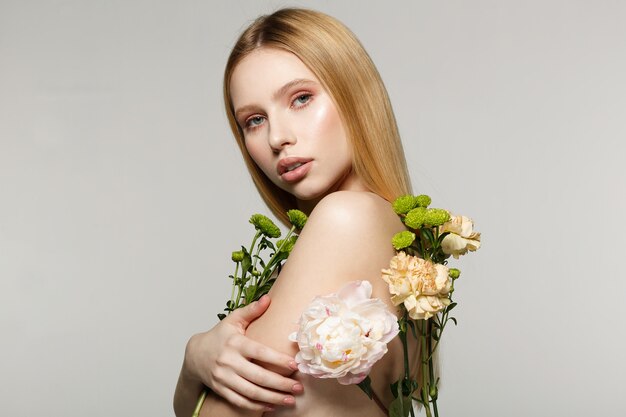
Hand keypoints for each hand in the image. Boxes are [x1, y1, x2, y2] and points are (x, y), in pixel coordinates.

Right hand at [183, 295, 302, 409]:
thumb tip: (268, 299)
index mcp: (235, 343)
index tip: (295, 365)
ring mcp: (224, 377)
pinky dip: (257, 405)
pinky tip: (272, 405)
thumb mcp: (233, 320)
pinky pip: (240, 401)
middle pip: (258, 376)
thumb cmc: (219, 336)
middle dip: (280, 383)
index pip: (259, 352)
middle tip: (298, 386)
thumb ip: (251, 310)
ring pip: (251, 392)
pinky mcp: (221, 389)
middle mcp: (229, 361)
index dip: (277, 360)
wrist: (194, 354)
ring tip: (290, 399)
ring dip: (272, 397)